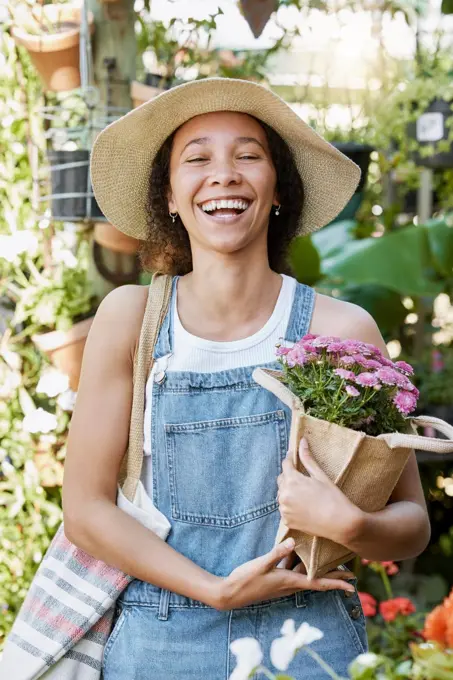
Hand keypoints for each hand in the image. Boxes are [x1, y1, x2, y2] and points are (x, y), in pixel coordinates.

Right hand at [213, 538, 354, 610]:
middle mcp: (290, 584)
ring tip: (332, 560)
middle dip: (334, 576)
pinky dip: (302, 565)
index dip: (336, 583)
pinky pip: (295, 572)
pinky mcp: (276, 579)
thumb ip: (276, 553)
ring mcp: (283, 583)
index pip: (318, 583)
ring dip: (320, 570)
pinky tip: (300, 554)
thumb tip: (293, 541)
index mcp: (290, 582)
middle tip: (351, 572)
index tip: (353, 585)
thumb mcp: (260, 564)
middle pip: (317, 580)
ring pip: (307, 575)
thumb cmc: (245, 580)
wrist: (230, 594)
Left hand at [277, 437, 362, 544]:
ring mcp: (284, 509)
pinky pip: (284, 508)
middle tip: (303, 478)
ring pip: (281, 494)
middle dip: (289, 476)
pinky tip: (303, 505)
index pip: (285, 464)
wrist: (340, 524)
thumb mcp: (320, 475)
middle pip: (281, 479)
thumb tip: (301, 441)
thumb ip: (307, 458)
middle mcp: (284, 495)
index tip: (294, 457)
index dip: (290, 459)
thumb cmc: (333, 498)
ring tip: (304, 493)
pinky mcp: (286, 521)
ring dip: (288, 491)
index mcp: (292, 481)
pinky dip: (290, 505)